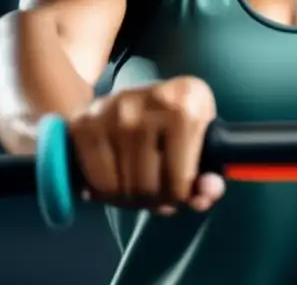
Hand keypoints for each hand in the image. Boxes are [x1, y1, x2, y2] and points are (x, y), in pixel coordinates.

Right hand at [66, 76, 224, 215]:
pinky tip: (116, 183)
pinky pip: (98, 184)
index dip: (181, 196)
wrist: (135, 94)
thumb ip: (211, 173)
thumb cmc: (176, 122)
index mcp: (188, 101)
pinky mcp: (85, 123)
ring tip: (138, 190)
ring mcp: (115, 109)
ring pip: (123, 189)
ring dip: (131, 201)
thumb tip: (207, 194)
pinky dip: (106, 195)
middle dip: (155, 201)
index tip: (179, 192)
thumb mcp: (202, 140)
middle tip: (157, 195)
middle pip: (149, 187)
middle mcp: (151, 100)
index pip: (181, 178)